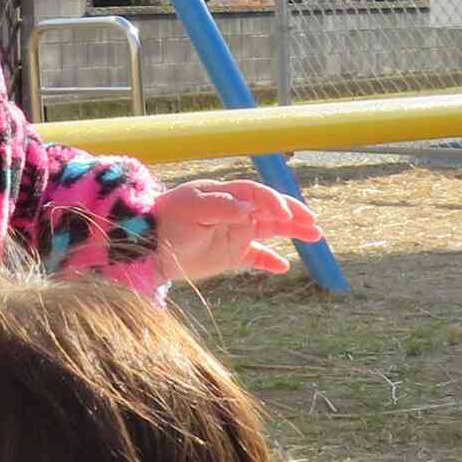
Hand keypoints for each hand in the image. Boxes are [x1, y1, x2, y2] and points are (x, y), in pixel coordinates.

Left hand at [151, 179, 321, 280]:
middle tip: (313, 223)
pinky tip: (284, 267)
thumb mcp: (191, 209)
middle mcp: (234, 211)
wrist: (147, 246)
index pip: (257, 194)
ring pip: (269, 230)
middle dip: (294, 214)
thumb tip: (248, 207)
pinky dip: (269, 260)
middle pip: (270, 210)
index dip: (274, 201)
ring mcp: (233, 232)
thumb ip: (220, 206)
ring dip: (291, 232)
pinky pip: (255, 256)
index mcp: (225, 195)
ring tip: (315, 236)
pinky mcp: (229, 253)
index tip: (287, 214)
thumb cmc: (167, 221)